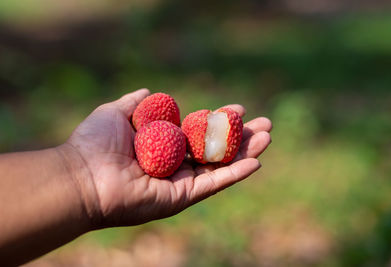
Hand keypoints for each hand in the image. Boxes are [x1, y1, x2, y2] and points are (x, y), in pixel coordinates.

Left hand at [60, 89, 271, 228]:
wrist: (82, 175)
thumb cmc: (94, 143)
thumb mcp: (115, 113)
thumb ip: (135, 103)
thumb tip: (151, 91)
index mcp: (163, 146)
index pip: (199, 133)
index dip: (220, 121)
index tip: (238, 108)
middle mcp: (175, 165)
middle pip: (216, 151)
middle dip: (241, 137)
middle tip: (265, 124)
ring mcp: (180, 183)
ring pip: (220, 167)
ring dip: (246, 153)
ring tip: (268, 136)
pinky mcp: (181, 198)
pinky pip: (213, 185)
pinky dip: (235, 174)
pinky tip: (256, 161)